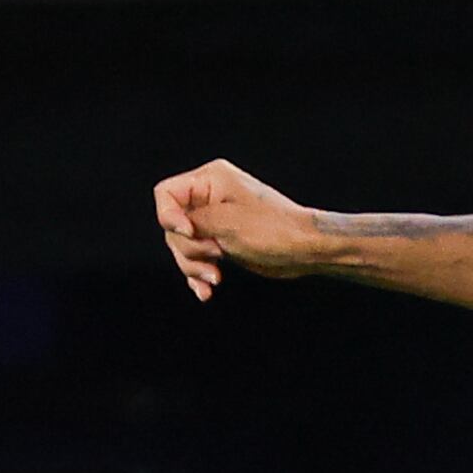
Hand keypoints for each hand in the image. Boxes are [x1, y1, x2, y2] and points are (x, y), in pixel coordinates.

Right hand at [154, 160, 331, 299]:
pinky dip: (199, 274)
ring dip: (193, 266)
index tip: (188, 232)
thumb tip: (175, 226)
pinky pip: (198, 259)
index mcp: (210, 180)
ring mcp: (215, 222)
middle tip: (215, 255)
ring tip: (214, 278)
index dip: (168, 216)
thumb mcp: (227, 222)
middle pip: (172, 225)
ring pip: (183, 246)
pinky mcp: (222, 243)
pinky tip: (205, 292)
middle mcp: (208, 198)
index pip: (166, 194)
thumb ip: (193, 221)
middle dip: (188, 247)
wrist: (307, 250)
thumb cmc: (275, 230)